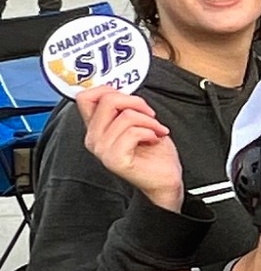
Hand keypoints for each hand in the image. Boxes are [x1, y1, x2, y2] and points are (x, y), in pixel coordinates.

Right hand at [77, 86, 181, 209]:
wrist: (165, 179)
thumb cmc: (155, 153)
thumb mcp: (137, 122)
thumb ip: (123, 108)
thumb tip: (119, 91)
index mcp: (96, 128)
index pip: (86, 97)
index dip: (109, 90)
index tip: (131, 101)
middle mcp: (94, 138)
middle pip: (107, 100)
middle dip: (136, 102)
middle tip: (150, 115)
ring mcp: (102, 150)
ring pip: (125, 116)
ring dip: (149, 120)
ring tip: (156, 130)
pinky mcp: (114, 159)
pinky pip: (133, 132)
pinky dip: (150, 131)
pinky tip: (154, 139)